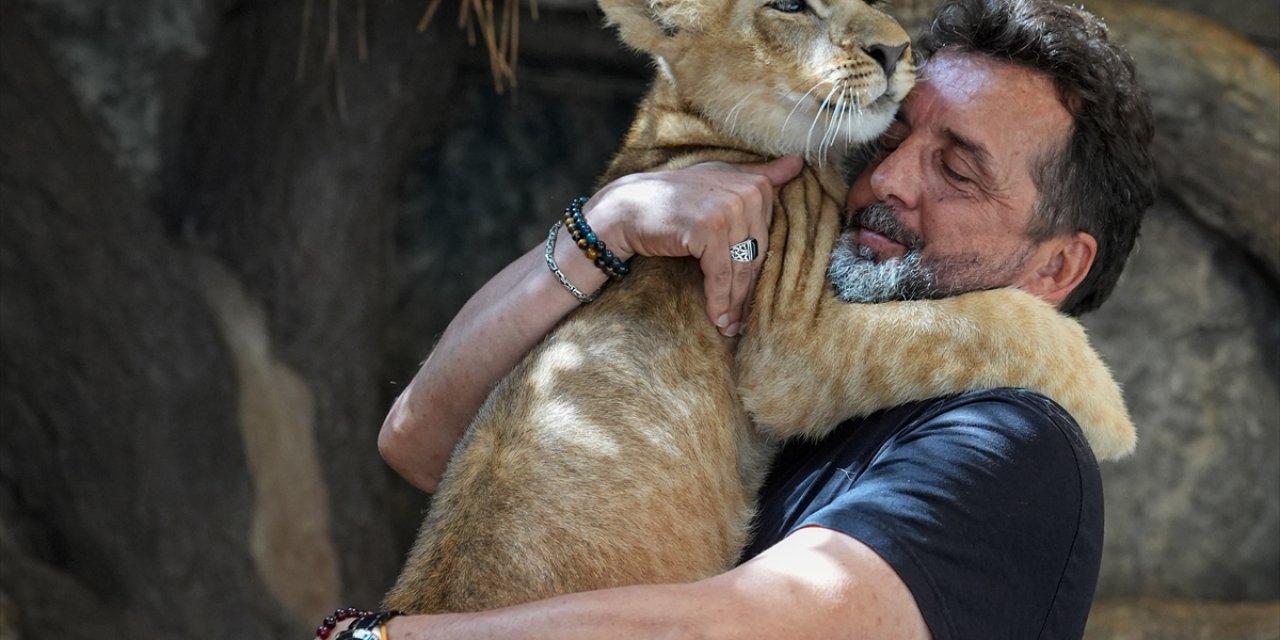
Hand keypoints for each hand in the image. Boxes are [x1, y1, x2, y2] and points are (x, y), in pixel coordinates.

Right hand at [583, 155, 802, 335]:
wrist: (627, 207)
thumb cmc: (674, 198)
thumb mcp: (719, 179)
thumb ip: (760, 174)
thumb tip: (799, 162)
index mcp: (755, 185)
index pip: (766, 241)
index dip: (758, 273)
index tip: (751, 298)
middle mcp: (746, 194)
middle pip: (755, 257)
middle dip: (747, 293)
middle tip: (743, 322)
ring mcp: (728, 210)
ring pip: (740, 270)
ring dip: (734, 304)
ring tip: (730, 327)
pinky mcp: (709, 230)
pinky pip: (721, 275)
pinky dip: (719, 301)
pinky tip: (716, 319)